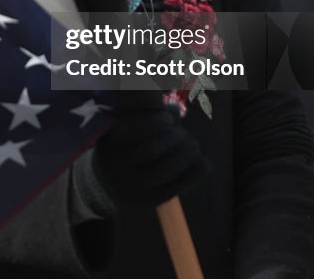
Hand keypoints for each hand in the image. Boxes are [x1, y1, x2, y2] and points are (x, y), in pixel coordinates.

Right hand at [91, 91, 207, 206]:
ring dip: (187, 155)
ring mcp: (130, 186)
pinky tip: (204, 163)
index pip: (132, 128)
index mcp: (109, 141)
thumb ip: (148, 115)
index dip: (156, 121)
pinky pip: (175, 188)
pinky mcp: (145, 201)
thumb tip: (175, 111)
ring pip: (165, 170)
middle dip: (176, 137)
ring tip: (194, 146)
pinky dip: (195, 173)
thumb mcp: (128, 127)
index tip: (170, 119)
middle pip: (152, 149)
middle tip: (184, 134)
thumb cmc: (127, 146)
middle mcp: (115, 165)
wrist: (109, 185)